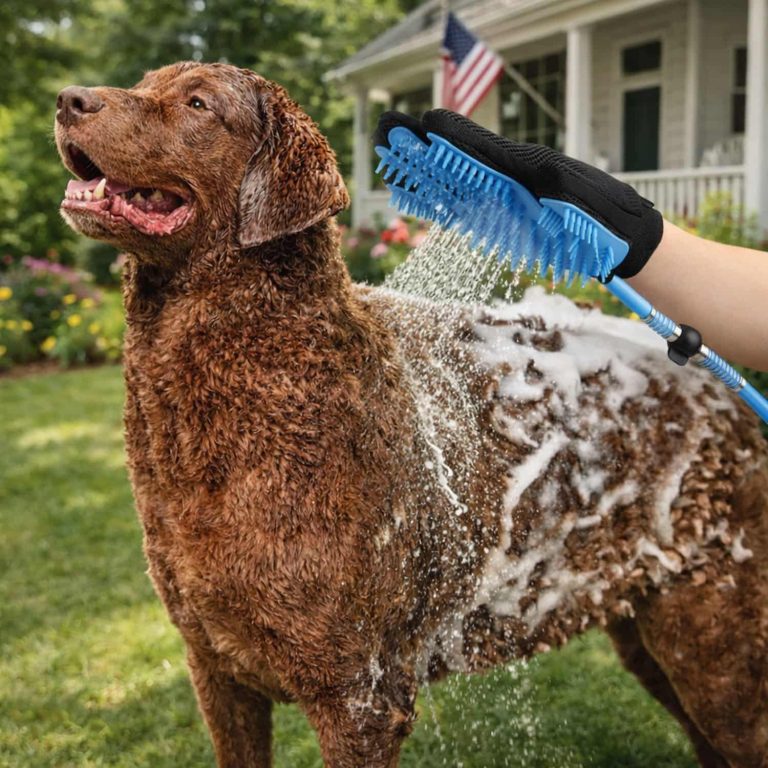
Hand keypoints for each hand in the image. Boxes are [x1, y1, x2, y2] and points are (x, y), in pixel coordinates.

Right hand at [375, 109, 663, 278]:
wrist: (618, 241)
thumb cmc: (597, 218)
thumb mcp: (564, 192)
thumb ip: (522, 172)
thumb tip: (492, 153)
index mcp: (519, 167)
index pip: (470, 147)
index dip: (440, 139)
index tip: (411, 129)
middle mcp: (505, 179)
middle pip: (454, 161)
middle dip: (419, 152)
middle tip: (385, 138)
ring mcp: (502, 199)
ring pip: (453, 184)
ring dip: (421, 176)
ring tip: (390, 165)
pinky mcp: (503, 219)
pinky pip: (463, 208)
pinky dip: (437, 202)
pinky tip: (418, 197)